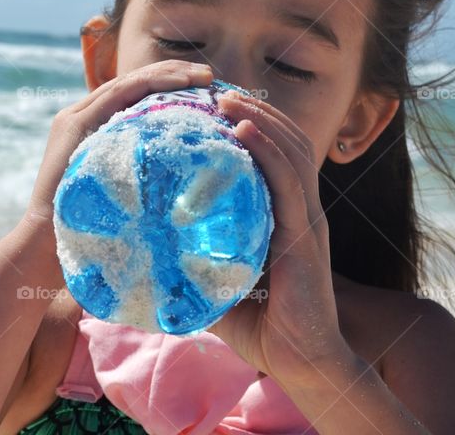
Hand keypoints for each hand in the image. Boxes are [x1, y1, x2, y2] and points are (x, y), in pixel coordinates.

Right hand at [20, 60, 214, 252]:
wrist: (50, 240)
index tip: (205, 89)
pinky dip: (153, 83)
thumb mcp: (130, 187)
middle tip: (210, 75)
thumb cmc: (95, 226)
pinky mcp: (75, 123)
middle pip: (135, 83)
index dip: (171, 85)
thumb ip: (147, 168)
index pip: (137, 94)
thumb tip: (189, 172)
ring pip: (131, 83)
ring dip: (170, 75)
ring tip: (203, 76)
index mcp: (95, 127)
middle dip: (174, 74)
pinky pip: (121, 93)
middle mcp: (83, 115)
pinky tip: (182, 84)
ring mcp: (77, 116)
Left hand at [208, 90, 351, 385]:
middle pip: (287, 140)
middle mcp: (303, 209)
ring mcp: (308, 219)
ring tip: (226, 99)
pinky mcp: (306, 236)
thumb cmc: (260, 329)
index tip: (217, 106)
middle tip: (217, 90)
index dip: (253, 124)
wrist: (300, 363)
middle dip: (255, 109)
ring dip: (260, 118)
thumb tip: (146, 252)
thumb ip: (193, 263)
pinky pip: (290, 182)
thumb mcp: (218, 284)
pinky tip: (243, 130)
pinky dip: (268, 150)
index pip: (277, 154)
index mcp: (287, 215)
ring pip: (291, 150)